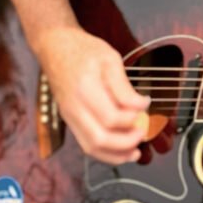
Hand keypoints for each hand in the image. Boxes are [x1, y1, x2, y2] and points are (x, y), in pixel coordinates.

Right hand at [34, 26, 149, 163]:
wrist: (55, 47)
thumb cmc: (83, 50)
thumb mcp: (110, 58)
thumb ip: (124, 86)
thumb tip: (141, 106)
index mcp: (85, 89)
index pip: (111, 117)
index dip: (133, 117)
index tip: (146, 104)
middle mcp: (74, 107)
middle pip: (99, 139)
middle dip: (126, 142)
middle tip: (144, 132)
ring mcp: (70, 116)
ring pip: (91, 148)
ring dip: (116, 154)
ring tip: (135, 151)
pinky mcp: (70, 120)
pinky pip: (86, 144)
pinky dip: (105, 152)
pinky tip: (121, 150)